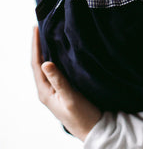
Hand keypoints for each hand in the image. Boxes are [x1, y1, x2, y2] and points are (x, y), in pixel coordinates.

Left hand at [31, 26, 101, 141]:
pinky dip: (56, 56)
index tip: (35, 28)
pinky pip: (56, 69)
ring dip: (47, 49)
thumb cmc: (81, 116)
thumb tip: (45, 62)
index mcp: (44, 91)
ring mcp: (55, 89)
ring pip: (47, 65)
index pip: (36, 64)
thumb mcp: (69, 97)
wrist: (94, 129)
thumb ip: (58, 80)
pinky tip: (60, 49)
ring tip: (48, 33)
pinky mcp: (64, 88)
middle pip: (39, 62)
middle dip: (39, 44)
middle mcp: (47, 89)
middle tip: (41, 26)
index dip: (35, 45)